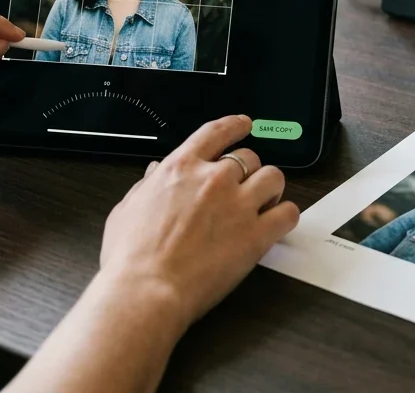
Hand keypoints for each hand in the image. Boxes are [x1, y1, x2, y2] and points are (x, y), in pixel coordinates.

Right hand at [99, 115, 299, 330]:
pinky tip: (276, 223)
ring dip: (271, 188)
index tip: (245, 124)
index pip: (217, 132)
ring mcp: (238, 205)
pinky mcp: (256, 235)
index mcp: (181, 168)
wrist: (146, 290)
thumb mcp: (126, 210)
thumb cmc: (131, 257)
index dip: (235, 125)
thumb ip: (146, 186)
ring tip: (265, 202)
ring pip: (274, 177)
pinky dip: (285, 216)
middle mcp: (214, 179)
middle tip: (245, 187)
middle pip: (249, 156)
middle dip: (249, 171)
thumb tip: (154, 172)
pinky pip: (288, 213)